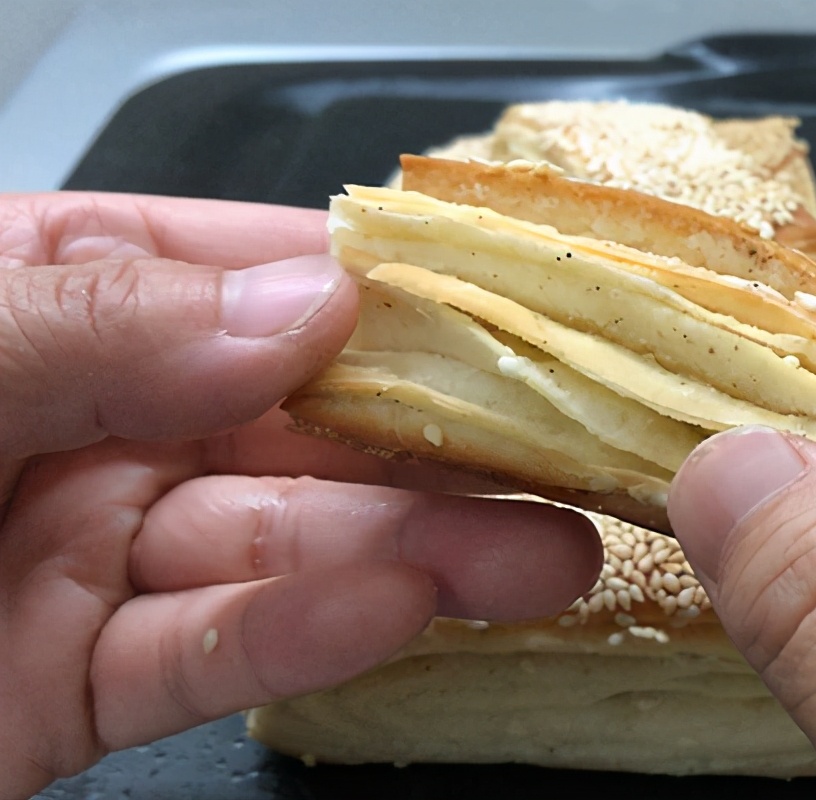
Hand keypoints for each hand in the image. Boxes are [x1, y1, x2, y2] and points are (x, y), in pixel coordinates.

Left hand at [0, 193, 600, 797]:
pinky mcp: (79, 688)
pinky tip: (396, 613)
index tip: (522, 306)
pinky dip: (306, 637)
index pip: (252, 275)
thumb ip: (104, 319)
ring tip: (541, 555)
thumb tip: (309, 299)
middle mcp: (94, 422)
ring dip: (415, 549)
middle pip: (303, 424)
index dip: (390, 288)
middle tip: (571, 455)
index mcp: (57, 300)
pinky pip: (208, 656)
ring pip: (282, 546)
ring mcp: (90, 558)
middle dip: (443, 442)